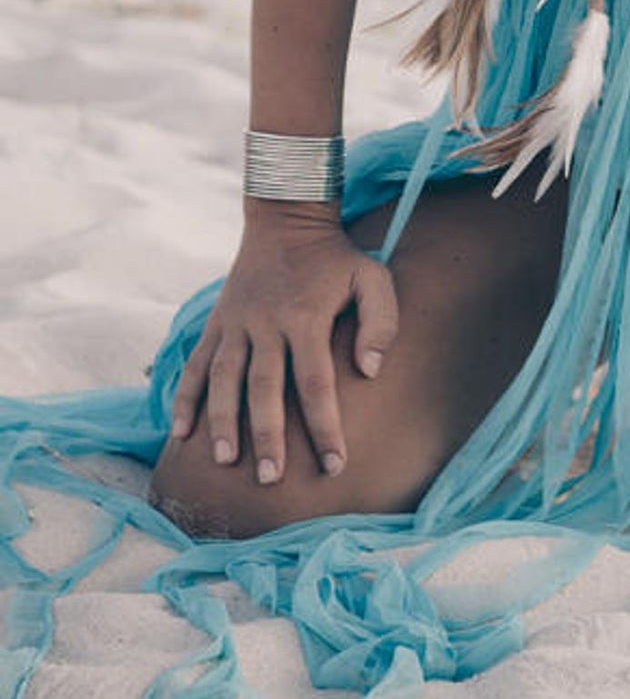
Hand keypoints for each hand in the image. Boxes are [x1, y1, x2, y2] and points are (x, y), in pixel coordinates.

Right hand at [167, 205, 399, 485]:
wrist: (287, 218)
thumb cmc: (338, 258)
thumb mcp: (372, 277)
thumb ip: (381, 322)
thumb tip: (369, 371)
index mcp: (307, 316)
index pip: (316, 382)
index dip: (325, 426)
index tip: (335, 465)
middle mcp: (268, 322)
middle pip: (265, 387)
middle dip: (267, 435)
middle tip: (271, 479)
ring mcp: (237, 322)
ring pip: (225, 378)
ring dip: (222, 421)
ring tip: (225, 462)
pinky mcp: (217, 322)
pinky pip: (197, 363)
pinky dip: (186, 396)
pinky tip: (180, 433)